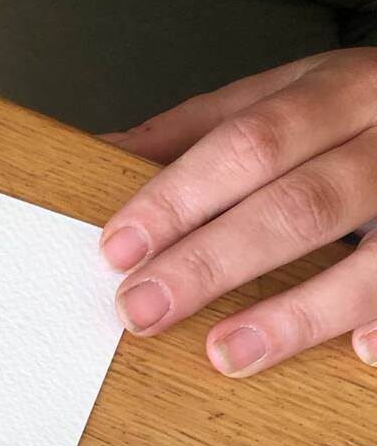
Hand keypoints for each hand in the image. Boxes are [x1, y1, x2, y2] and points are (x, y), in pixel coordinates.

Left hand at [100, 49, 376, 375]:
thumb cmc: (358, 110)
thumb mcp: (289, 95)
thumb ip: (200, 129)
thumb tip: (96, 153)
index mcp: (335, 91)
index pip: (247, 142)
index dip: (180, 197)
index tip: (118, 248)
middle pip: (300, 202)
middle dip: (214, 260)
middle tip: (143, 311)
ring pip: (374, 258)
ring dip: (298, 312)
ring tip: (227, 353)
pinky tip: (363, 354)